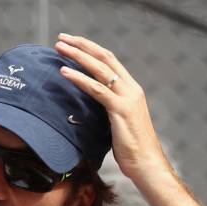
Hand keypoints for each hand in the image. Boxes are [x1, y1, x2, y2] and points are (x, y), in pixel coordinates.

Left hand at [55, 33, 171, 181]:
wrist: (147, 164)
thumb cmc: (132, 148)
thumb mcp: (118, 122)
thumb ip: (108, 109)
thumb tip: (90, 106)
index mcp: (131, 89)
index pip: (109, 60)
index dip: (90, 49)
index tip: (72, 42)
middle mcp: (131, 89)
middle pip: (104, 58)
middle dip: (81, 45)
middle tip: (61, 39)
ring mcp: (127, 98)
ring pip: (100, 69)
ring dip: (77, 56)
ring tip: (59, 48)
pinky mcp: (121, 110)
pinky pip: (97, 90)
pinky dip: (80, 79)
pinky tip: (65, 72)